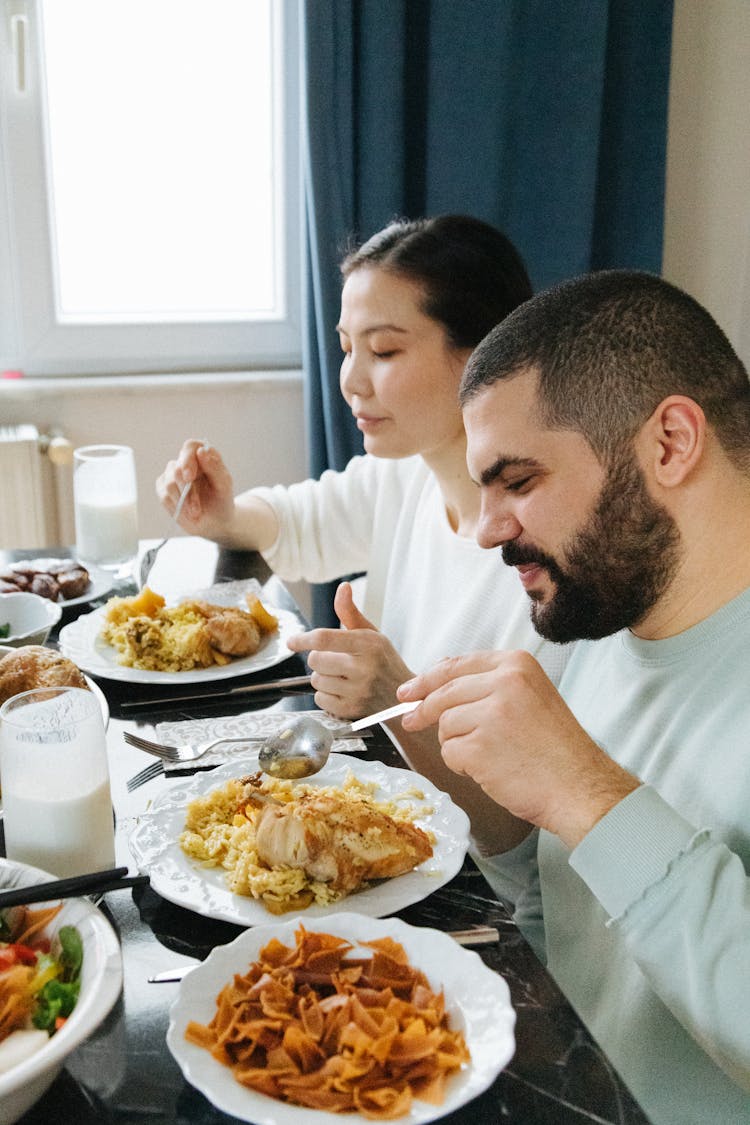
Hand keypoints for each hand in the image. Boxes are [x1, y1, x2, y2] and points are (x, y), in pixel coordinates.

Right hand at [156, 440, 236, 540]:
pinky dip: (176, 507)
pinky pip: (164, 496)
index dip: (187, 460)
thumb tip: (201, 451)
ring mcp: (172, 474)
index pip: (190, 447)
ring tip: (195, 513)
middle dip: (188, 493)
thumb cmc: (222, 500)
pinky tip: (187, 513)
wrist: (215, 521)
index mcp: (203, 455)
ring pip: (169, 484)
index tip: (189, 477)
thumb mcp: (224, 485)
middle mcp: (186, 461)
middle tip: (197, 510)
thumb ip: (214, 467)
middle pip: (177, 469)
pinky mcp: (163, 488)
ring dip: (183, 503)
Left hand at [286, 582, 413, 718]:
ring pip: (316, 680)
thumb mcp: (371, 634)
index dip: (303, 639)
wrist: (404, 698)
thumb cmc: (384, 662)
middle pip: (316, 660)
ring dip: (322, 677)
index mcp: (368, 644)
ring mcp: (357, 691)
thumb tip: (343, 587)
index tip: (292, 642)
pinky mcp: (352, 710)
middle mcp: (364, 668)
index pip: (324, 639)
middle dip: (319, 658)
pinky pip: (320, 699)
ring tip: (341, 676)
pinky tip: (342, 690)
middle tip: (334, 659)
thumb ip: (350, 612)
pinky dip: (325, 694)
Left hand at [398, 650, 640, 847]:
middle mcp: (504, 682)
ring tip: (490, 756)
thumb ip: (491, 685)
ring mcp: (491, 714)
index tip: (409, 691)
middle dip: (422, 709)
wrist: (580, 788)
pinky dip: (462, 765)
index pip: (457, 665)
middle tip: (409, 720)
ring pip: (445, 724)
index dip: (427, 679)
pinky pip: (450, 752)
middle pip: (443, 692)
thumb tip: (439, 684)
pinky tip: (489, 770)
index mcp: (517, 664)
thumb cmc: (557, 750)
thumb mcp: (531, 697)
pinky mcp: (480, 746)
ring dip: (457, 743)